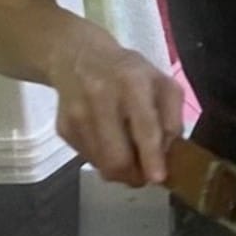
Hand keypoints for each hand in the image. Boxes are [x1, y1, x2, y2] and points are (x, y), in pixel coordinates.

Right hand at [53, 33, 181, 185]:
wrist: (77, 57)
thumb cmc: (129, 73)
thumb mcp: (161, 83)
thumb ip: (172, 117)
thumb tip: (169, 153)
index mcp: (132, 83)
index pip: (143, 127)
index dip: (151, 157)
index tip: (158, 178)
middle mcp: (100, 98)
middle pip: (116, 158)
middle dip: (135, 175)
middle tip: (146, 174)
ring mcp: (77, 115)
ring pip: (102, 165)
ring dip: (120, 171)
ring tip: (129, 155)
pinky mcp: (63, 129)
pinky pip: (88, 159)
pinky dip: (103, 160)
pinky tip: (108, 141)